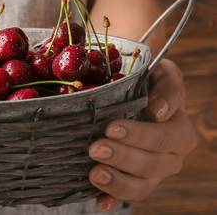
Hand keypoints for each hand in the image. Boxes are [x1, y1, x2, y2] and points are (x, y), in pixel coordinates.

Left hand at [88, 59, 196, 210]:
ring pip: (141, 185)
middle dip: (122, 156)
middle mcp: (170, 156)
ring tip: (94, 173)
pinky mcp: (132, 182)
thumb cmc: (146, 82)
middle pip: (152, 164)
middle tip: (95, 148)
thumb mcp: (160, 73)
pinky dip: (112, 200)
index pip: (165, 137)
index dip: (139, 135)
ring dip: (117, 181)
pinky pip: (125, 196)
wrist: (130, 95)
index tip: (112, 128)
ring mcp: (152, 173)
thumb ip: (168, 84)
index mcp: (179, 130)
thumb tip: (159, 111)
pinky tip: (99, 201)